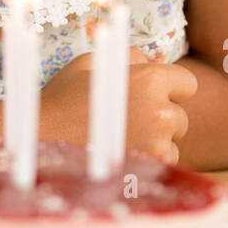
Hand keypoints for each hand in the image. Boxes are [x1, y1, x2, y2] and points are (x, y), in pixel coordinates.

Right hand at [50, 47, 196, 164]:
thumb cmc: (62, 98)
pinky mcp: (148, 171)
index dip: (170, 87)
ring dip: (156, 140)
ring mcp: (157, 145)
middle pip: (180, 116)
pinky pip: (161, 163)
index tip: (152, 93)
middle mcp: (160, 113)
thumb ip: (128, 57)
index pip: (187, 83)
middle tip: (128, 117)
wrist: (39, 140)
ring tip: (120, 136)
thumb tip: (148, 59)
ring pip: (172, 142)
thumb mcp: (91, 63)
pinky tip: (120, 152)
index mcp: (151, 81)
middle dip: (161, 115)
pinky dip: (148, 160)